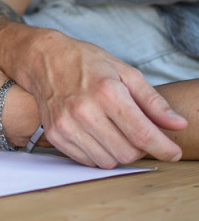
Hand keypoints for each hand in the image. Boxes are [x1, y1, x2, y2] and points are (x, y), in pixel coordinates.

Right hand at [24, 33, 186, 167]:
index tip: (173, 152)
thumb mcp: (124, 72)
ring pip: (108, 161)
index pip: (142, 134)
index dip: (164, 148)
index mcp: (106, 93)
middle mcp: (84, 111)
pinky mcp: (55, 135)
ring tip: (113, 131)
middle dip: (139, 148)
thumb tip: (178, 123)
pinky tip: (96, 134)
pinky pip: (87, 161)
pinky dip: (98, 152)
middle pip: (127, 153)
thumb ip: (153, 101)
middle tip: (136, 132)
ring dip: (118, 152)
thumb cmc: (85, 62)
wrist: (43, 59)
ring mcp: (66, 125)